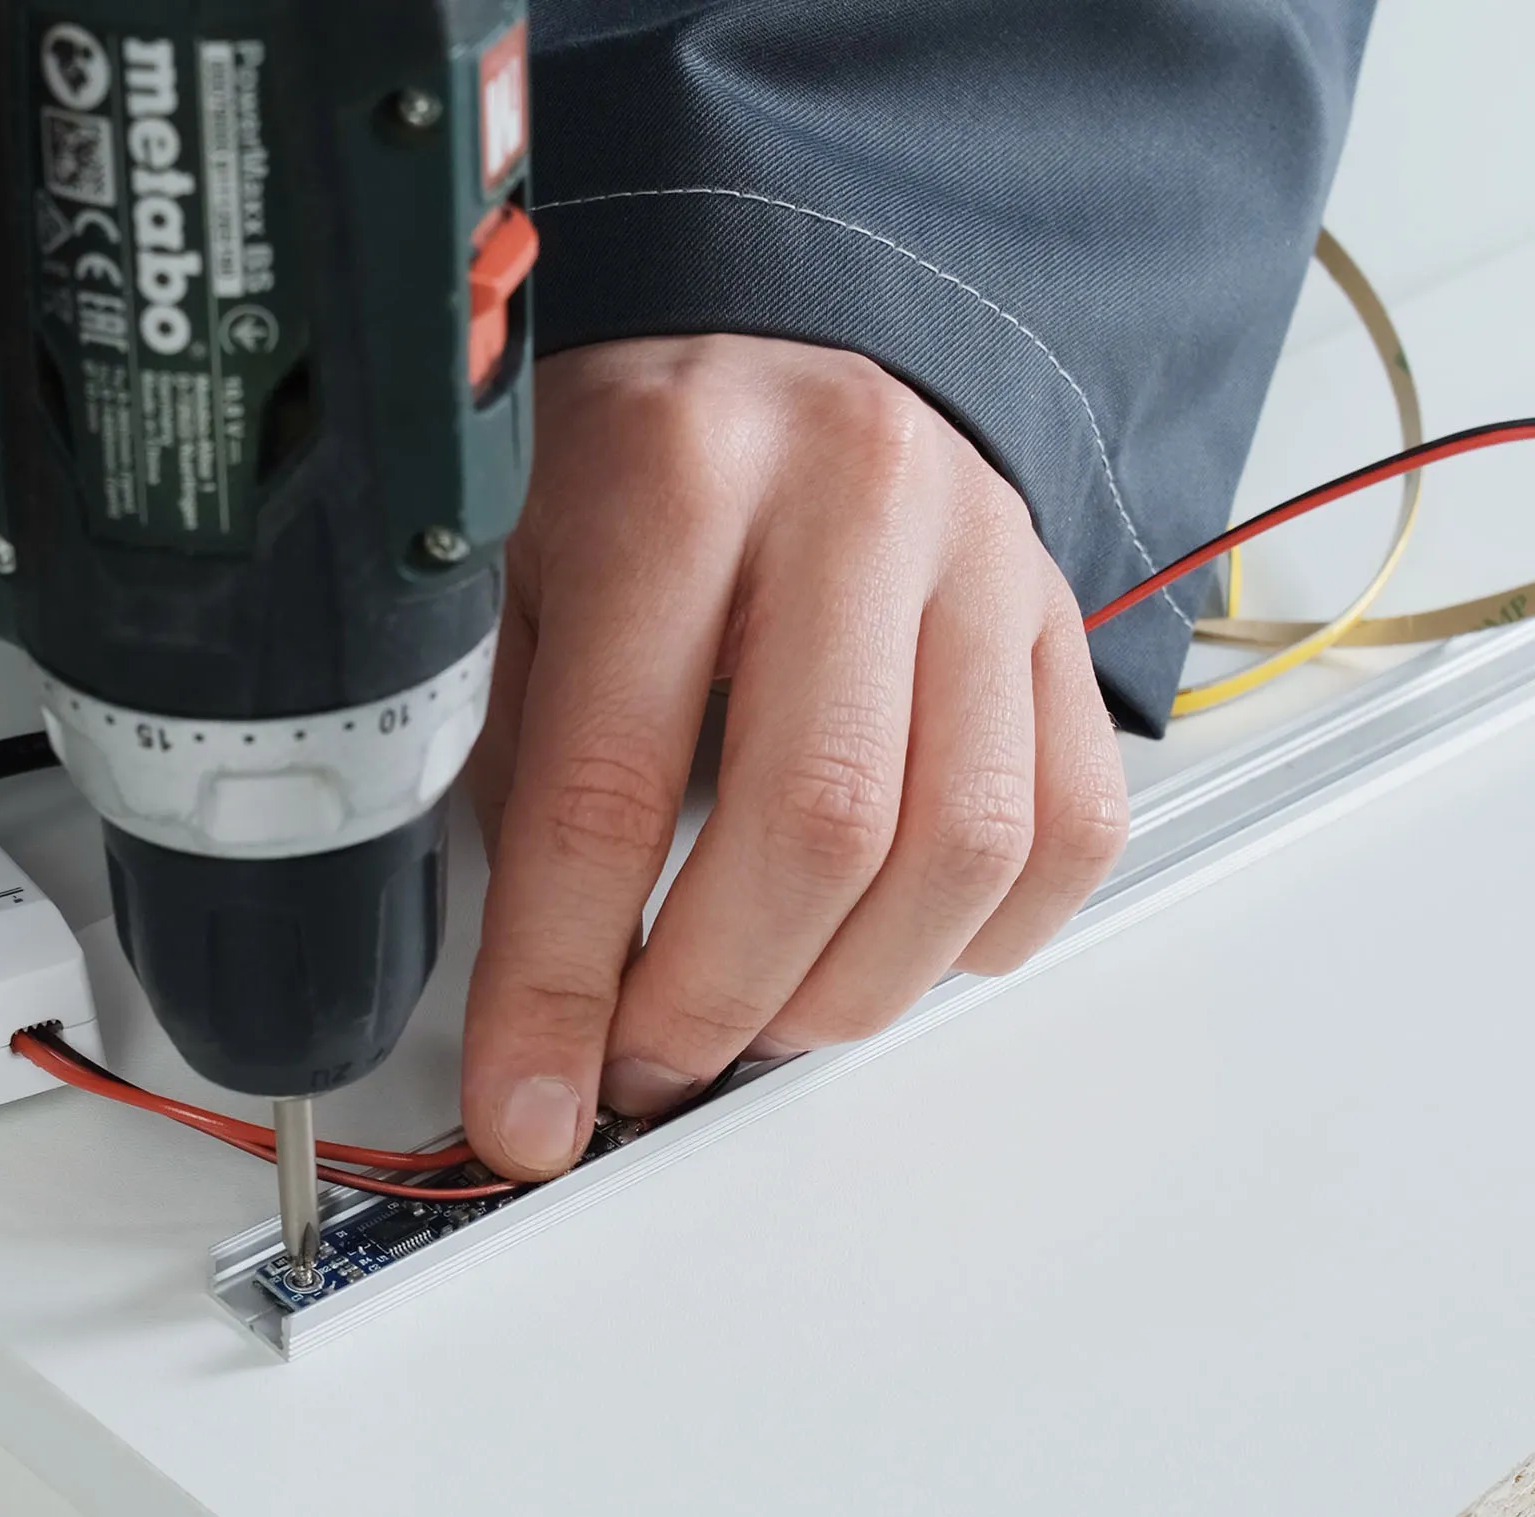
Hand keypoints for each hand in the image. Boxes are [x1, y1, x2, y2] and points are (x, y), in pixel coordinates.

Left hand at [460, 335, 1128, 1178]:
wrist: (778, 345)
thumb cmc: (629, 465)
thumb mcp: (514, 576)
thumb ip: (511, 758)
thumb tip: (520, 986)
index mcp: (672, 484)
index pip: (608, 789)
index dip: (562, 985)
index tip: (532, 1106)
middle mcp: (852, 506)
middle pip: (820, 829)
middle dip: (720, 1005)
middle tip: (651, 1067)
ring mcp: (982, 561)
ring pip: (965, 848)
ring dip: (850, 992)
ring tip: (763, 1019)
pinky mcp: (1058, 619)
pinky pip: (1071, 829)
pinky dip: (979, 939)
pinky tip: (886, 945)